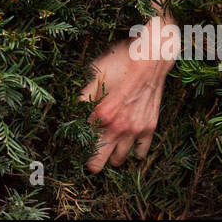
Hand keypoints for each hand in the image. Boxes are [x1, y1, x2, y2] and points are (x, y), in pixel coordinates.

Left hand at [79, 14, 174, 169]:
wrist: (150, 58)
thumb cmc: (121, 62)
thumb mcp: (95, 74)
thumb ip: (84, 95)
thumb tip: (71, 108)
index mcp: (101, 114)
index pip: (85, 142)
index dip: (79, 146)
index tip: (77, 148)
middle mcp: (118, 126)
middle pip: (101, 159)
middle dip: (94, 163)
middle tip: (91, 163)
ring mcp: (135, 129)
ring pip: (121, 158)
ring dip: (113, 157)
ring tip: (109, 153)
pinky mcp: (150, 127)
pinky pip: (142, 151)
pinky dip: (135, 153)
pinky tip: (130, 148)